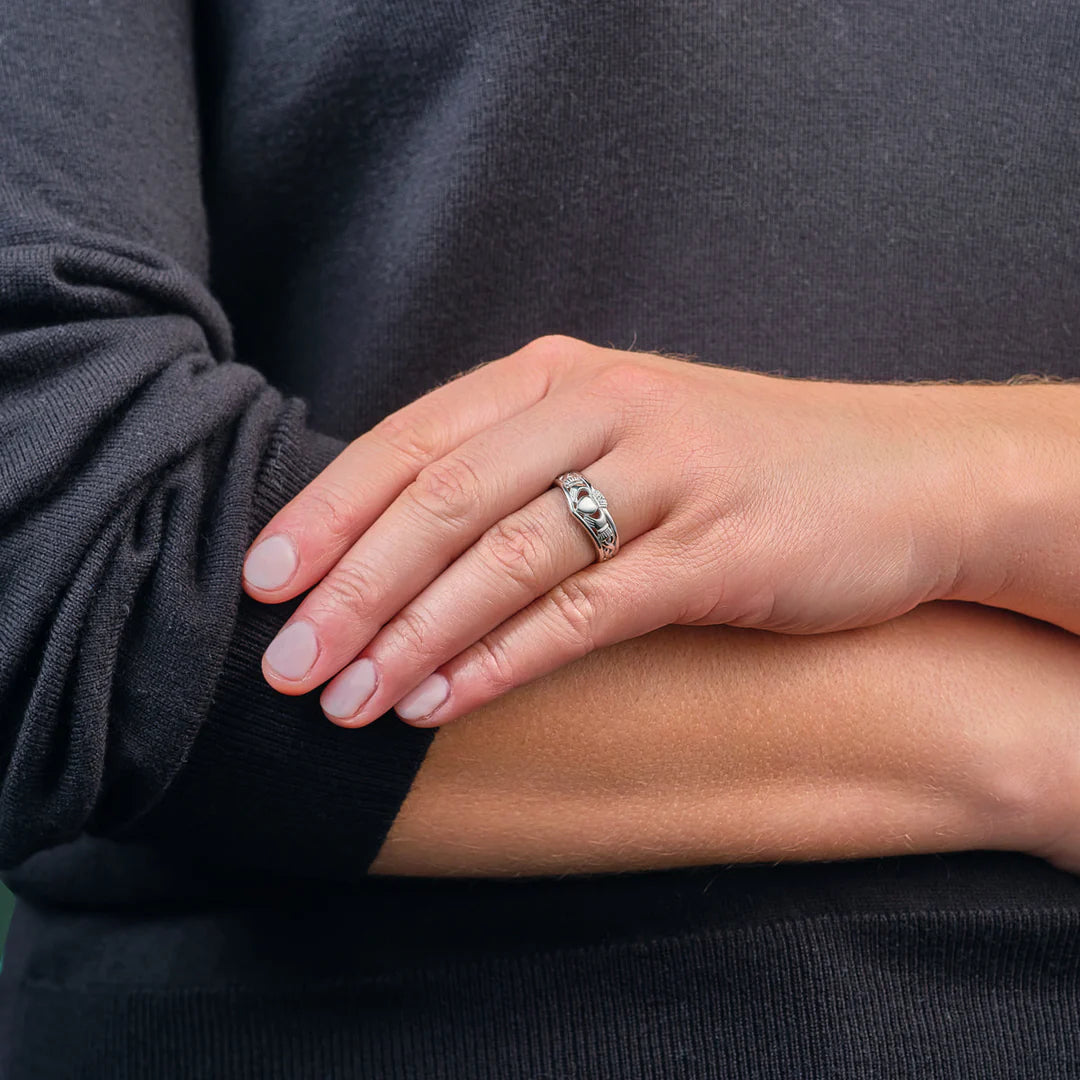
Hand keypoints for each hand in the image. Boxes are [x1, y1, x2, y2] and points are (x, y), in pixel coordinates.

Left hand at [242, 334, 968, 726]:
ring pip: (504, 560)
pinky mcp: (714, 551)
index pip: (412, 440)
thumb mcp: (616, 436)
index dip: (326, 513)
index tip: (262, 582)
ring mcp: (662, 476)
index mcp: (560, 377)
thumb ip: (516, 466)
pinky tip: (440, 703)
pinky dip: (500, 661)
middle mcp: (601, 410)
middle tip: (285, 664)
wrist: (897, 477)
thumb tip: (392, 542)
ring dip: (411, 636)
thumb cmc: (733, 464)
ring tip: (346, 703)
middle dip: (350, 589)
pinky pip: (583, 612)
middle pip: (442, 500)